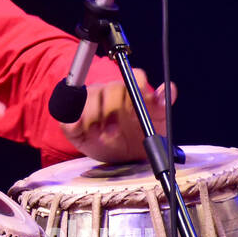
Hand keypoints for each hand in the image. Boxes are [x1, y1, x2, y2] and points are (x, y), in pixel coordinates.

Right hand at [60, 68, 177, 162]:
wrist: (117, 158)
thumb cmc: (135, 138)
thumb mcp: (153, 126)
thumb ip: (160, 107)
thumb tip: (169, 88)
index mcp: (130, 92)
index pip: (133, 78)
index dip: (136, 88)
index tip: (138, 102)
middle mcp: (109, 92)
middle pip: (110, 89)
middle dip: (113, 110)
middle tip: (115, 130)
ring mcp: (89, 103)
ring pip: (88, 100)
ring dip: (95, 119)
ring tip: (103, 135)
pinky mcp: (72, 118)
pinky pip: (68, 116)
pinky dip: (74, 122)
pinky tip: (84, 131)